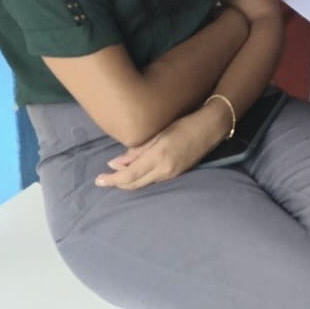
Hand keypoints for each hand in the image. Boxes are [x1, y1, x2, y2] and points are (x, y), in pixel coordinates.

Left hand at [94, 106, 225, 190]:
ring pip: (143, 183)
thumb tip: (116, 162)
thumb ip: (137, 150)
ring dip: (128, 181)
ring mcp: (172, 174)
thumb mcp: (158, 134)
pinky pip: (153, 180)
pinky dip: (140, 178)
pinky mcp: (177, 174)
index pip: (129, 175)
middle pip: (134, 184)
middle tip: (103, 179)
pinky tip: (134, 171)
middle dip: (117, 183)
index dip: (112, 179)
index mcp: (158, 158)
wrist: (211, 128)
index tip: (98, 180)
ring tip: (116, 173)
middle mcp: (164, 170)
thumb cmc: (184, 124)